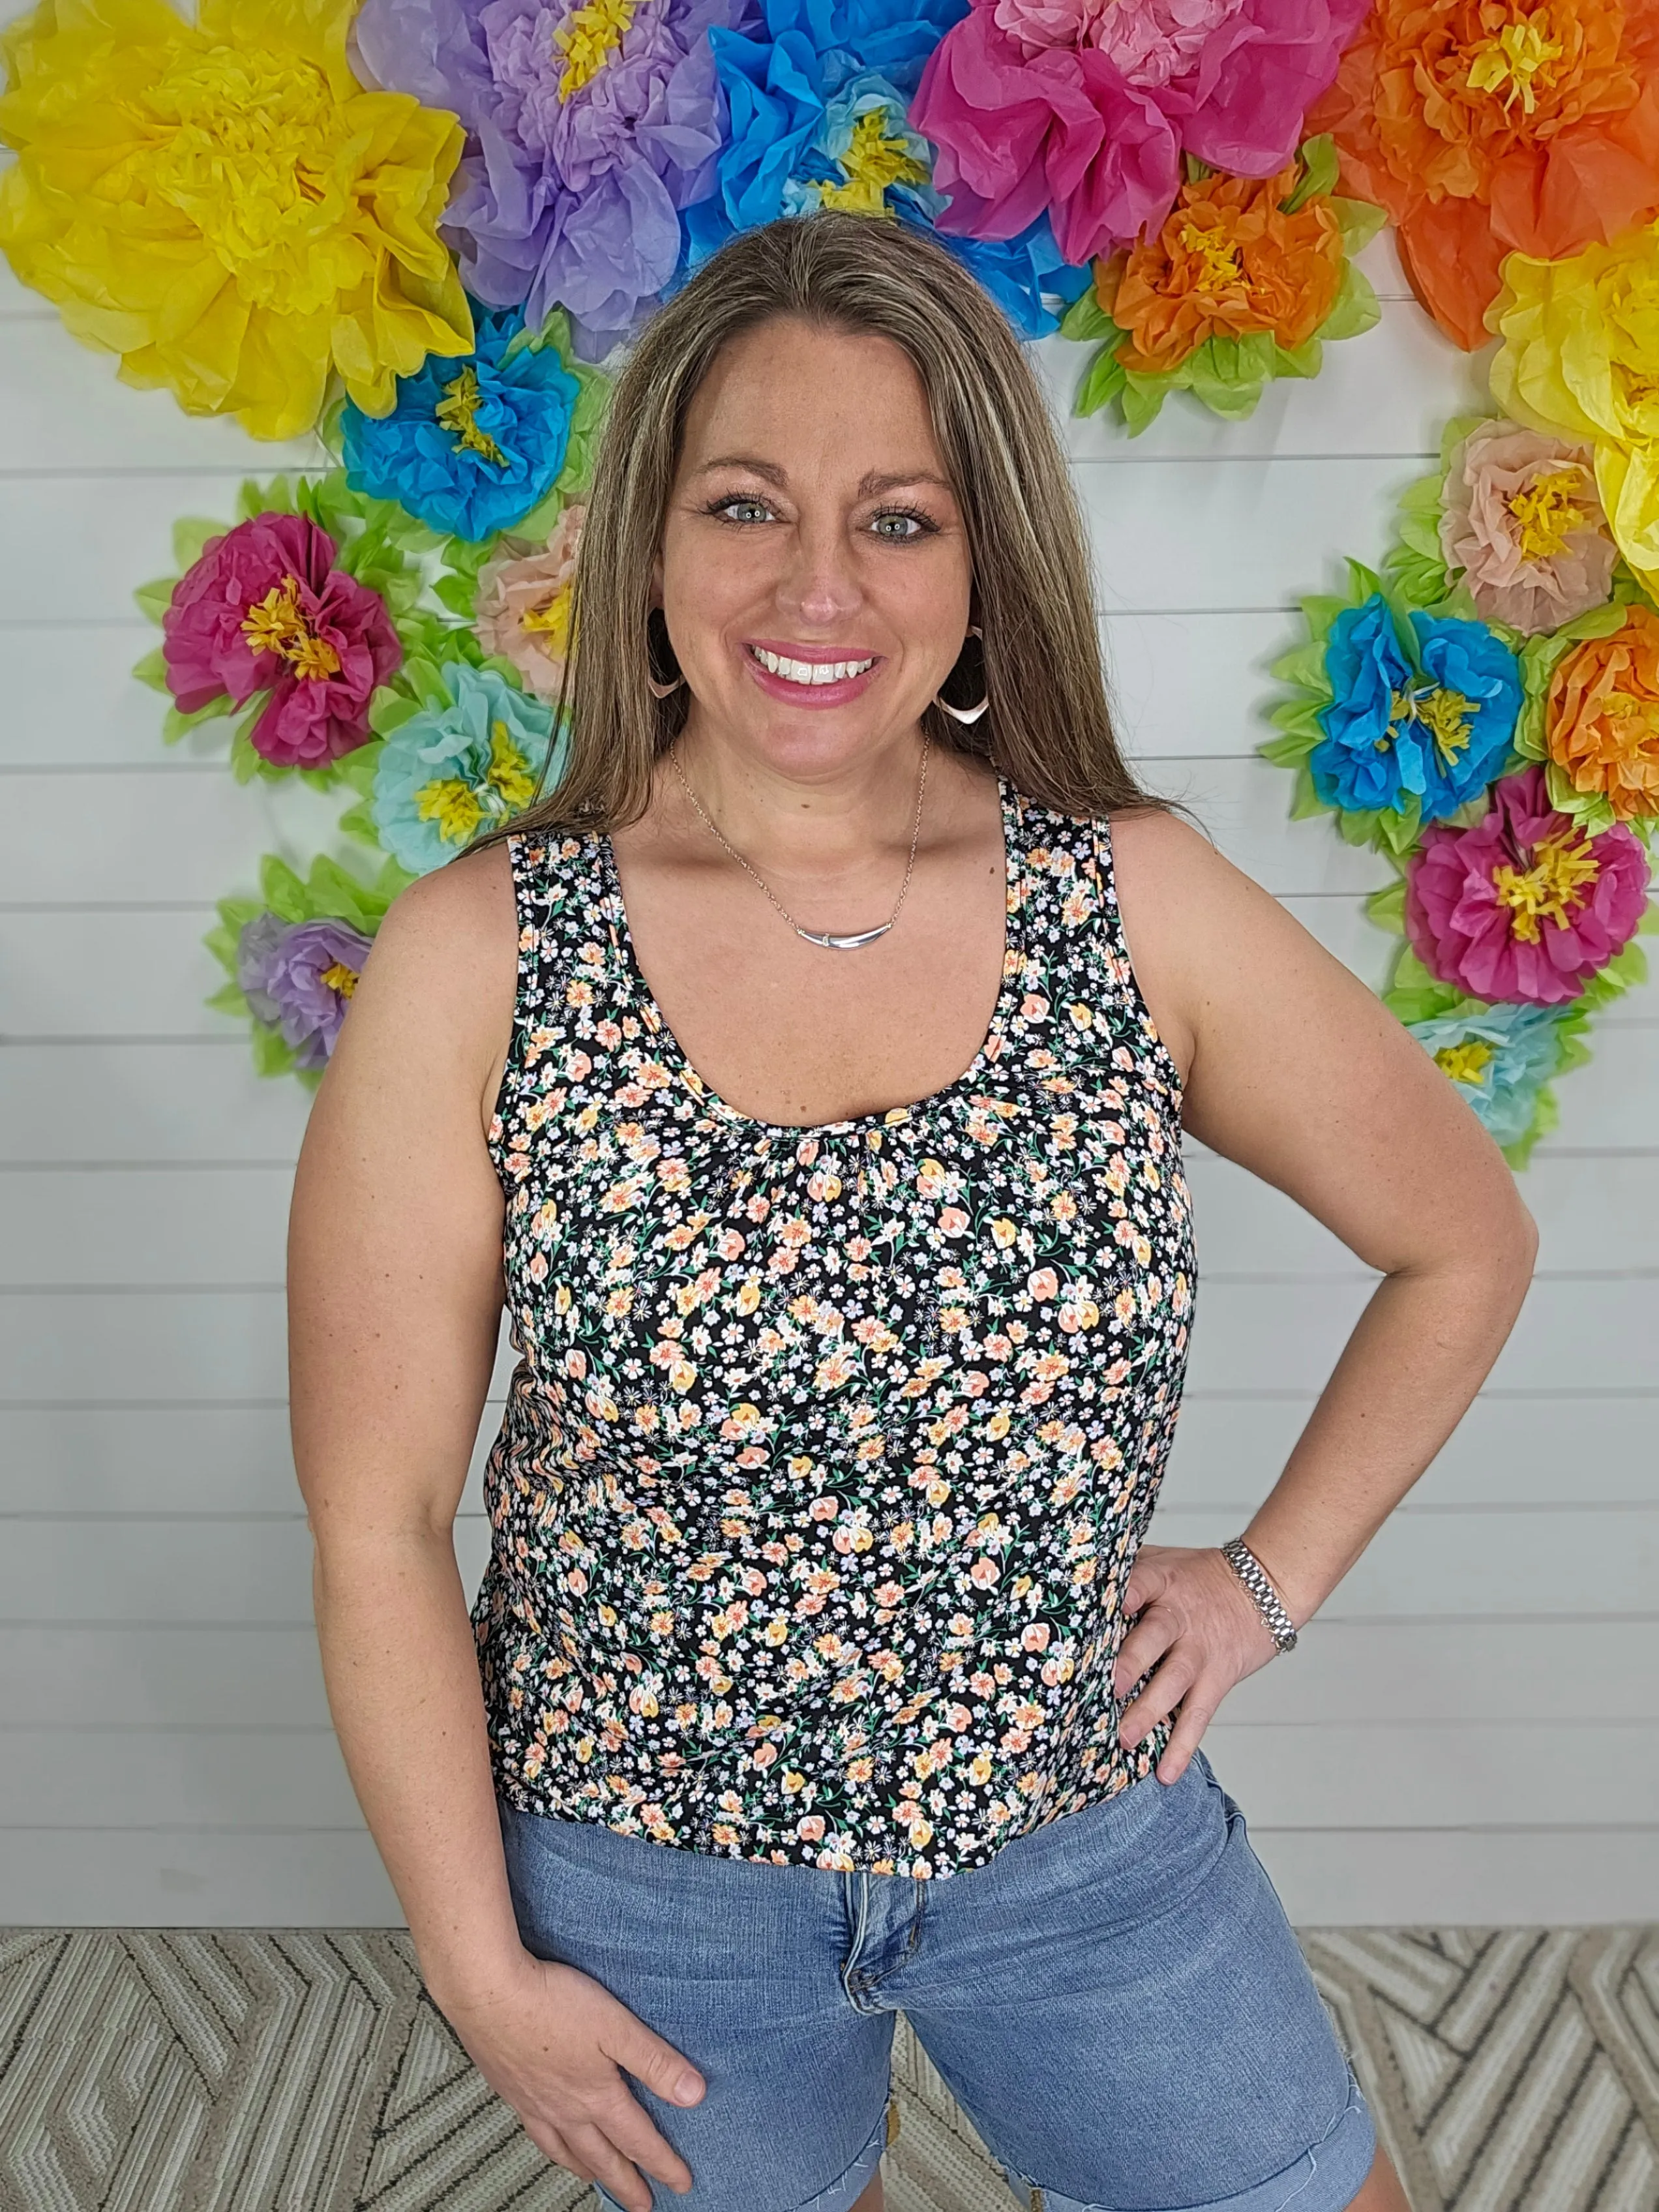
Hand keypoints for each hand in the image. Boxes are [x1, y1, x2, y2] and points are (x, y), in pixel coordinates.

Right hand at [436, 1950, 705, 2209]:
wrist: (488, 1995)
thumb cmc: (553, 2003)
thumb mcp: (616, 2026)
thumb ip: (655, 2061)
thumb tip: (694, 2095)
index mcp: (596, 2096)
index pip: (638, 2139)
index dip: (663, 2163)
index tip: (682, 2184)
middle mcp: (566, 2110)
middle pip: (603, 2156)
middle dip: (627, 2182)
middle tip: (643, 2206)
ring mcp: (535, 2104)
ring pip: (567, 2151)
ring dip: (589, 2170)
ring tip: (598, 2181)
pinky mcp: (511, 2091)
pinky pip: (537, 2135)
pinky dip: (552, 2150)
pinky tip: (551, 2141)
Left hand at [1112, 1543, 1286, 1784]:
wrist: (1264, 1585)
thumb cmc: (1200, 1576)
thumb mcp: (1163, 1561)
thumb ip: (1127, 1572)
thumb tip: (1074, 1583)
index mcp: (1162, 1581)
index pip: (1140, 1583)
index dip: (1122, 1595)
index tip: (1100, 1610)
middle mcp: (1180, 1617)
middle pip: (1154, 1638)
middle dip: (1129, 1663)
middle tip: (1106, 1688)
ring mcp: (1199, 1650)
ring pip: (1174, 1682)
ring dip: (1149, 1712)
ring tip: (1123, 1739)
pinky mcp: (1217, 1678)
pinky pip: (1199, 1715)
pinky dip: (1183, 1746)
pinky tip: (1166, 1772)